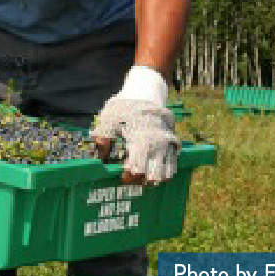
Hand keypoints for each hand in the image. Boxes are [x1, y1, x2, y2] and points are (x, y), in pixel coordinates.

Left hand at [91, 66, 180, 184]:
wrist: (145, 93)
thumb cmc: (124, 108)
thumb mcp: (108, 119)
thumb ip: (103, 138)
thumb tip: (100, 156)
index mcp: (141, 141)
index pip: (138, 170)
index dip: (130, 177)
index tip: (122, 175)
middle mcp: (158, 145)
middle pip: (154, 177)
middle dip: (143, 181)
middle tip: (133, 177)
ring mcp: (168, 145)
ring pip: (167, 174)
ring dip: (155, 178)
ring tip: (143, 174)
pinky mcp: (174, 143)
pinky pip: (174, 164)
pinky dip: (165, 170)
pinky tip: (153, 166)